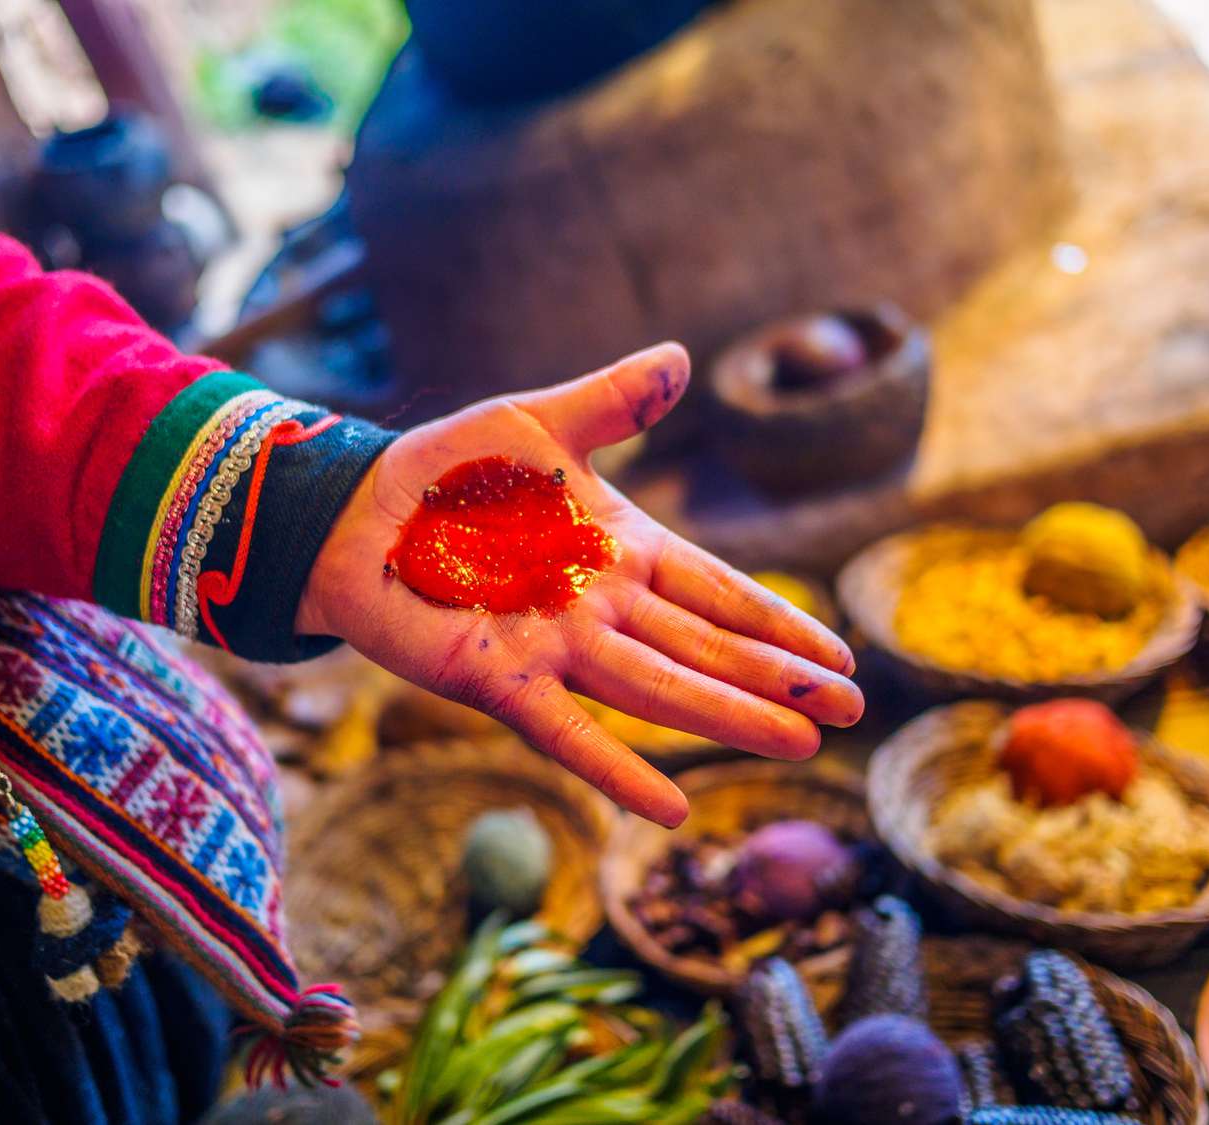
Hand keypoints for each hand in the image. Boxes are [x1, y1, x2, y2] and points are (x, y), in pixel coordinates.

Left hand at [297, 344, 861, 826]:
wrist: (356, 508)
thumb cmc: (447, 468)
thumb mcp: (538, 422)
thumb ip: (612, 403)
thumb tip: (681, 356)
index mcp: (621, 548)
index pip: (718, 591)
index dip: (778, 622)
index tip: (840, 655)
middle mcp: (601, 606)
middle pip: (705, 648)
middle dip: (778, 678)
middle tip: (852, 710)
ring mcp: (555, 648)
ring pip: (658, 688)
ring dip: (728, 715)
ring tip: (801, 740)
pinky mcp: (500, 680)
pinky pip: (567, 733)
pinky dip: (617, 772)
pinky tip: (672, 811)